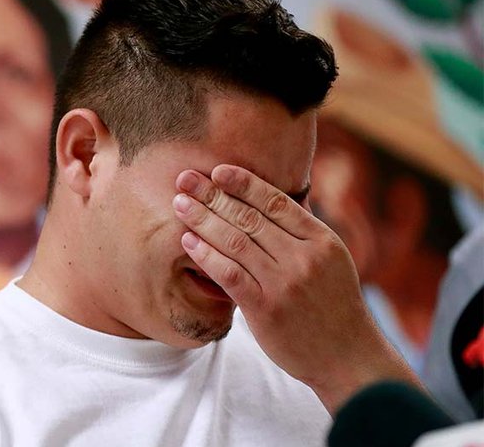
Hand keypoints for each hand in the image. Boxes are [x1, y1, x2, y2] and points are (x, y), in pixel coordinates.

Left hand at [172, 164, 417, 414]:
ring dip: (202, 219)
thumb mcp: (331, 261)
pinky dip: (206, 254)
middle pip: (250, 217)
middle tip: (185, 179)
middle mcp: (304, 257)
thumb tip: (266, 202)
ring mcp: (285, 283)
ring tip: (179, 204)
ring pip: (235, 241)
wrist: (348, 358)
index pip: (276, 201)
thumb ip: (301, 234)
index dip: (244, 183)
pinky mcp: (266, 308)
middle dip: (213, 194)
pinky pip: (229, 274)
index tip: (217, 170)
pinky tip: (188, 241)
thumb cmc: (333, 305)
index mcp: (321, 240)